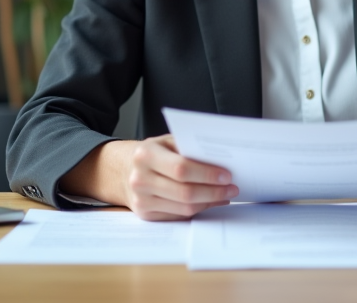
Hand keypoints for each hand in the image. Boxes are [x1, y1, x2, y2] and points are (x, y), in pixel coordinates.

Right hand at [62, 136, 238, 220]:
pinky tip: (211, 202)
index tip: (227, 175)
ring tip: (226, 195)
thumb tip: (221, 160)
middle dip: (213, 191)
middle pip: (184, 192)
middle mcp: (140, 179)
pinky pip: (178, 216)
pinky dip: (199, 210)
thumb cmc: (153, 153)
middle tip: (232, 188)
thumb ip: (188, 147)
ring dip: (210, 202)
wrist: (124, 170)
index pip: (181, 168)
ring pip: (184, 208)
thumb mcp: (166, 141)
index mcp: (146, 155)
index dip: (206, 174)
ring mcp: (141, 200)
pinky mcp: (145, 214)